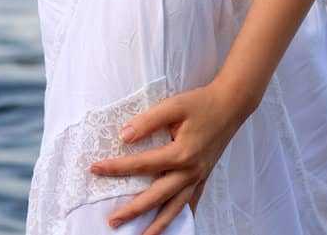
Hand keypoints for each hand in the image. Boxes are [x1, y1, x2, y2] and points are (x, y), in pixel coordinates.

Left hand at [86, 78, 256, 232]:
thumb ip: (147, 121)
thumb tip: (124, 137)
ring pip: (175, 207)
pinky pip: (191, 202)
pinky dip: (181, 216)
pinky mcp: (203, 177)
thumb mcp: (173, 106)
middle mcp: (190, 171)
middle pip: (157, 196)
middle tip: (113, 221)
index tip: (96, 169)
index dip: (117, 168)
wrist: (230, 106)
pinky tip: (172, 224)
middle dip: (134, 210)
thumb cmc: (201, 104)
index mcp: (181, 154)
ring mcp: (198, 177)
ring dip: (158, 224)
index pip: (142, 165)